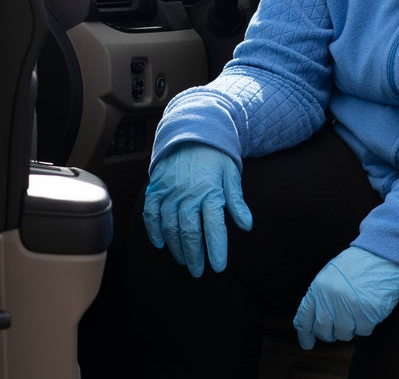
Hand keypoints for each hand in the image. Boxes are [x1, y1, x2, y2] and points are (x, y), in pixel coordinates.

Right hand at [142, 143, 252, 276]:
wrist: (192, 127)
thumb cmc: (215, 153)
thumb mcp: (231, 173)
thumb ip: (236, 201)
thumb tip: (247, 225)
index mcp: (210, 190)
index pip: (214, 226)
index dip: (216, 249)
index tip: (218, 266)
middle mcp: (188, 192)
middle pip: (190, 231)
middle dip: (194, 255)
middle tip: (198, 271)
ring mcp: (169, 190)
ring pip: (170, 226)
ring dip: (176, 246)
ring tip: (184, 260)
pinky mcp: (156, 186)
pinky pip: (151, 212)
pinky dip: (154, 230)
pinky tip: (161, 243)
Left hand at [293, 247, 398, 349]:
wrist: (381, 253)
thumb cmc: (357, 264)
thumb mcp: (330, 275)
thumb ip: (321, 296)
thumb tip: (313, 321)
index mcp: (318, 288)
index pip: (304, 319)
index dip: (305, 335)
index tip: (308, 344)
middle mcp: (330, 298)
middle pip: (323, 331)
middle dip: (330, 333)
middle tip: (339, 327)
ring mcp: (349, 306)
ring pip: (343, 334)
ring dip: (350, 328)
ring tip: (357, 313)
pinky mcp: (367, 313)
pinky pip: (363, 332)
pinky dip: (366, 325)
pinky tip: (368, 311)